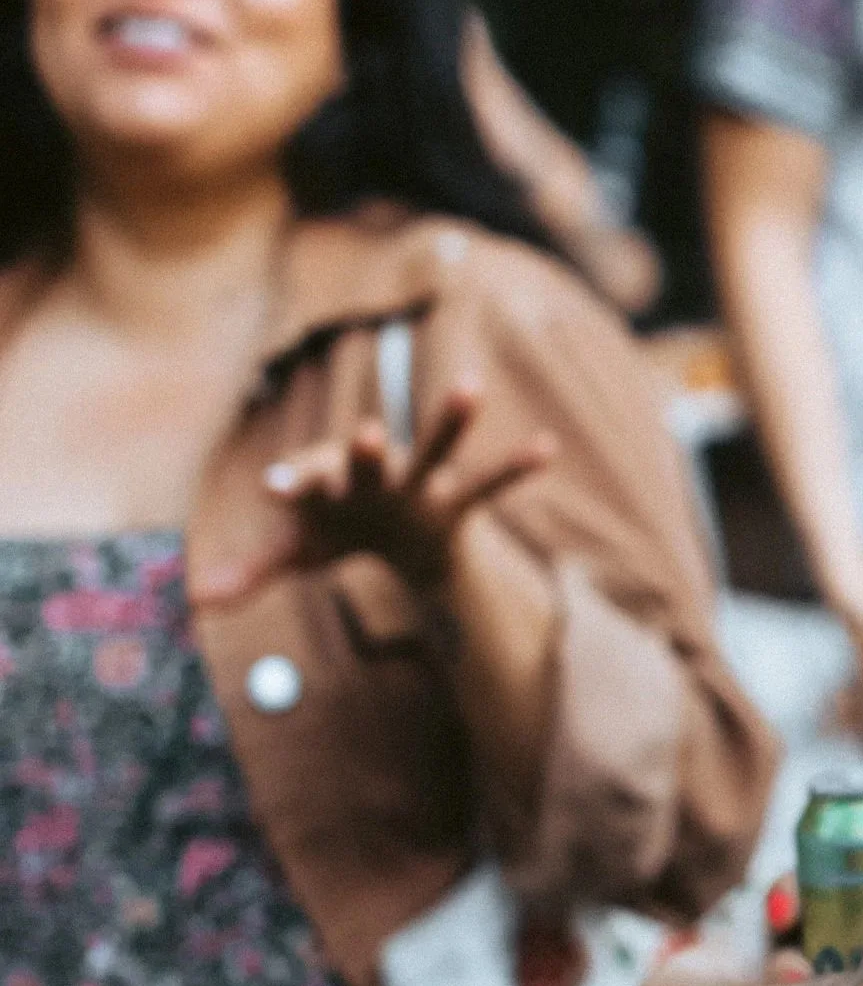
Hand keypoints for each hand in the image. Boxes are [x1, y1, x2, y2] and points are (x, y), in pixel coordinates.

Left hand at [193, 382, 553, 606]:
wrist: (396, 538)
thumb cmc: (341, 531)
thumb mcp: (298, 553)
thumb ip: (251, 572)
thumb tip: (193, 601)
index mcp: (330, 485)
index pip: (307, 481)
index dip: (292, 483)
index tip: (271, 488)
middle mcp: (374, 477)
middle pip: (366, 460)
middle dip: (363, 451)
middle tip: (359, 433)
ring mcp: (417, 484)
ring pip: (435, 449)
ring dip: (451, 420)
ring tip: (472, 384)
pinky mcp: (454, 500)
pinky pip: (489, 485)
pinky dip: (517, 468)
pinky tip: (546, 448)